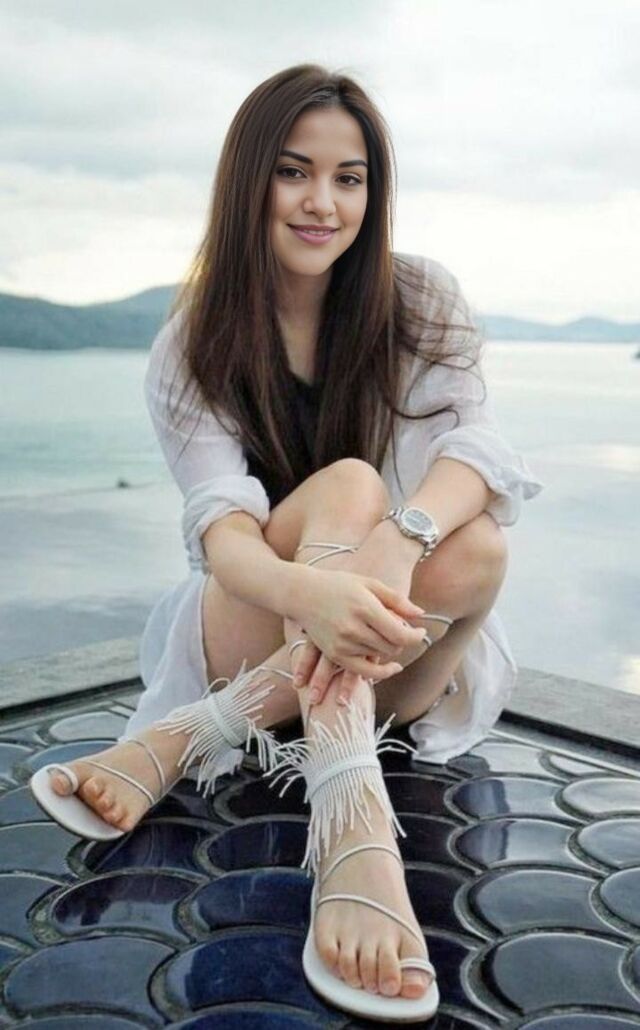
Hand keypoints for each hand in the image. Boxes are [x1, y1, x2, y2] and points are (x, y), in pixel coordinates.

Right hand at [287, 553, 425, 702]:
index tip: (421, 631)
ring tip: (389, 637)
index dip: (416, 636)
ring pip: (380, 657)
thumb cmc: (339, 584)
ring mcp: (342, 644)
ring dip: (390, 649)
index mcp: (365, 608)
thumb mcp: (369, 583)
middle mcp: (353, 629)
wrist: (302, 593)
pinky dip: (380, 671)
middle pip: (392, 647)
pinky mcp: (335, 655)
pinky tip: (391, 666)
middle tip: (403, 630)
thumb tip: (420, 615)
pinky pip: (364, 672)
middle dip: (403, 640)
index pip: (400, 634)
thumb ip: (396, 599)